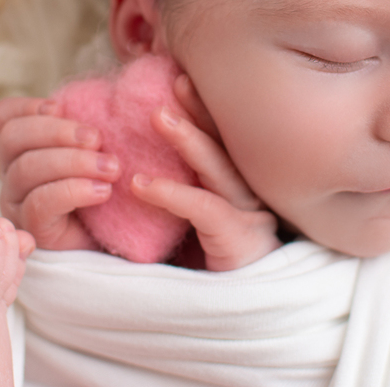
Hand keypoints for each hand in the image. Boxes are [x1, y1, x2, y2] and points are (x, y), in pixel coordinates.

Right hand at [0, 97, 117, 250]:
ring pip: (27, 169)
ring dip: (74, 162)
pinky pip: (41, 203)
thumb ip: (89, 126)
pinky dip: (74, 190)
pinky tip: (103, 191)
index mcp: (22, 148)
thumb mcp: (98, 149)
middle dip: (57, 132)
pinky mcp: (33, 230)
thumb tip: (104, 98)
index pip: (4, 117)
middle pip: (13, 138)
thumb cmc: (108, 185)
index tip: (60, 105)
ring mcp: (17, 203)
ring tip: (111, 168)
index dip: (26, 106)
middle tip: (98, 139)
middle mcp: (11, 173)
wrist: (120, 237)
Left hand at [130, 74, 280, 271]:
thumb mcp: (196, 217)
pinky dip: (171, 194)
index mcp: (240, 182)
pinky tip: (140, 184)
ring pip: (218, 168)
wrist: (244, 313)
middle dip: (201, 109)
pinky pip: (203, 210)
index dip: (206, 107)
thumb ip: (184, 184)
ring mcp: (247, 214)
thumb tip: (139, 157)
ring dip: (188, 138)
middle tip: (175, 79)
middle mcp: (250, 191)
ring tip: (157, 115)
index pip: (224, 137)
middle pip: (227, 141)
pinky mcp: (236, 240)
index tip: (181, 76)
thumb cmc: (214, 263)